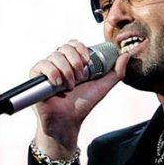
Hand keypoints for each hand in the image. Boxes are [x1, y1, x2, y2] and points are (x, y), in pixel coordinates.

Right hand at [30, 39, 128, 158]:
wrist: (69, 121)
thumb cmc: (83, 104)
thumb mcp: (103, 85)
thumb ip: (117, 70)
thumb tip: (128, 54)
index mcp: (72, 61)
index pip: (74, 43)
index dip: (82, 49)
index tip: (88, 63)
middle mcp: (59, 63)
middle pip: (65, 47)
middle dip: (76, 61)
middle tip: (80, 77)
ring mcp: (47, 69)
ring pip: (55, 56)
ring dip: (66, 71)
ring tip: (70, 86)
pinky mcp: (35, 78)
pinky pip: (42, 65)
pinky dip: (53, 73)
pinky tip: (58, 85)